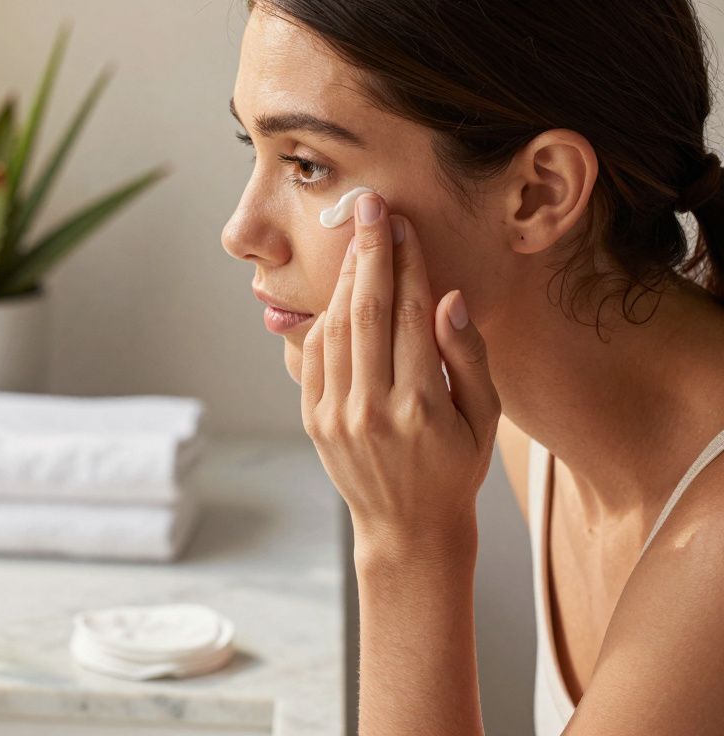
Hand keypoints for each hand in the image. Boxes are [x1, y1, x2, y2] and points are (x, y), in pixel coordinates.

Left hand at [300, 192, 500, 552]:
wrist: (407, 527)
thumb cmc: (455, 468)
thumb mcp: (485, 420)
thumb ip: (468, 357)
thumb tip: (450, 298)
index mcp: (421, 406)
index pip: (410, 314)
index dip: (406, 262)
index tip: (402, 221)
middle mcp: (372, 408)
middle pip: (367, 310)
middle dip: (368, 251)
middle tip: (367, 205)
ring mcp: (336, 415)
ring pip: (336, 328)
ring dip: (345, 278)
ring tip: (356, 239)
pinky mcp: (313, 420)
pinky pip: (315, 354)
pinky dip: (325, 316)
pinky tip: (341, 289)